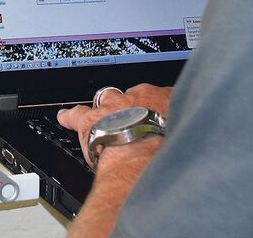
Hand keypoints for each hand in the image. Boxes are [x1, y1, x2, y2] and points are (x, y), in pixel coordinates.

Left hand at [57, 83, 172, 168]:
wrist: (142, 158)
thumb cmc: (166, 148)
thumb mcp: (183, 134)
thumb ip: (183, 130)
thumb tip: (187, 140)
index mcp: (159, 99)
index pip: (159, 94)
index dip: (157, 106)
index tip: (158, 113)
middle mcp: (133, 98)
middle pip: (131, 94)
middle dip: (130, 103)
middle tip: (132, 116)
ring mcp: (111, 108)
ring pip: (105, 99)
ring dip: (103, 107)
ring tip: (101, 114)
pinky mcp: (91, 121)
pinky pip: (75, 115)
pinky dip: (69, 117)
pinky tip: (65, 117)